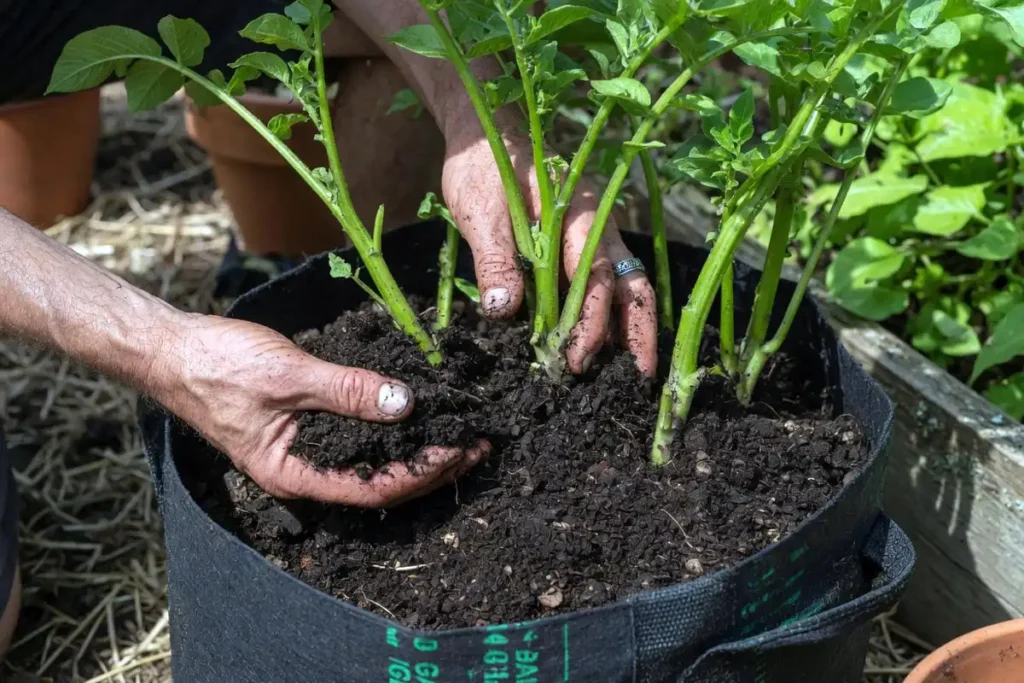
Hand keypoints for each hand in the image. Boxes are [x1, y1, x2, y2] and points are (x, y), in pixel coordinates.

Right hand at [154, 315, 486, 506]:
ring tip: (462, 430)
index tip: (463, 450)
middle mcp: (306, 471)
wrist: (173, 349)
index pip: (375, 488)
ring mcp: (308, 448)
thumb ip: (347, 390)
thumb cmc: (218, 368)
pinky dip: (394, 423)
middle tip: (479, 442)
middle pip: (382, 480)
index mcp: (295, 475)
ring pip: (375, 457)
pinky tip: (419, 409)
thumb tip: (405, 403)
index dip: (423, 473)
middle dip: (432, 464)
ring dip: (418, 445)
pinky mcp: (309, 423)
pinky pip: (361, 434)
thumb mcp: (289, 378)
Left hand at [441, 127, 657, 376]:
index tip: (576, 359)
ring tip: (632, 370)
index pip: (595, 278)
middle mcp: (598, 223)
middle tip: (638, 379)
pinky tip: (610, 342)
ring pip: (626, 283)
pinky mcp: (583, 240)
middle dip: (637, 333)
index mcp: (576, 215)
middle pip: (630, 283)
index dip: (590, 323)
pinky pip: (609, 279)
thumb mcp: (480, 215)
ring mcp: (596, 230)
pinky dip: (615, 312)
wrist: (483, 133)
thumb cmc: (480, 169)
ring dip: (632, 326)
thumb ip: (495, 261)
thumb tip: (503, 311)